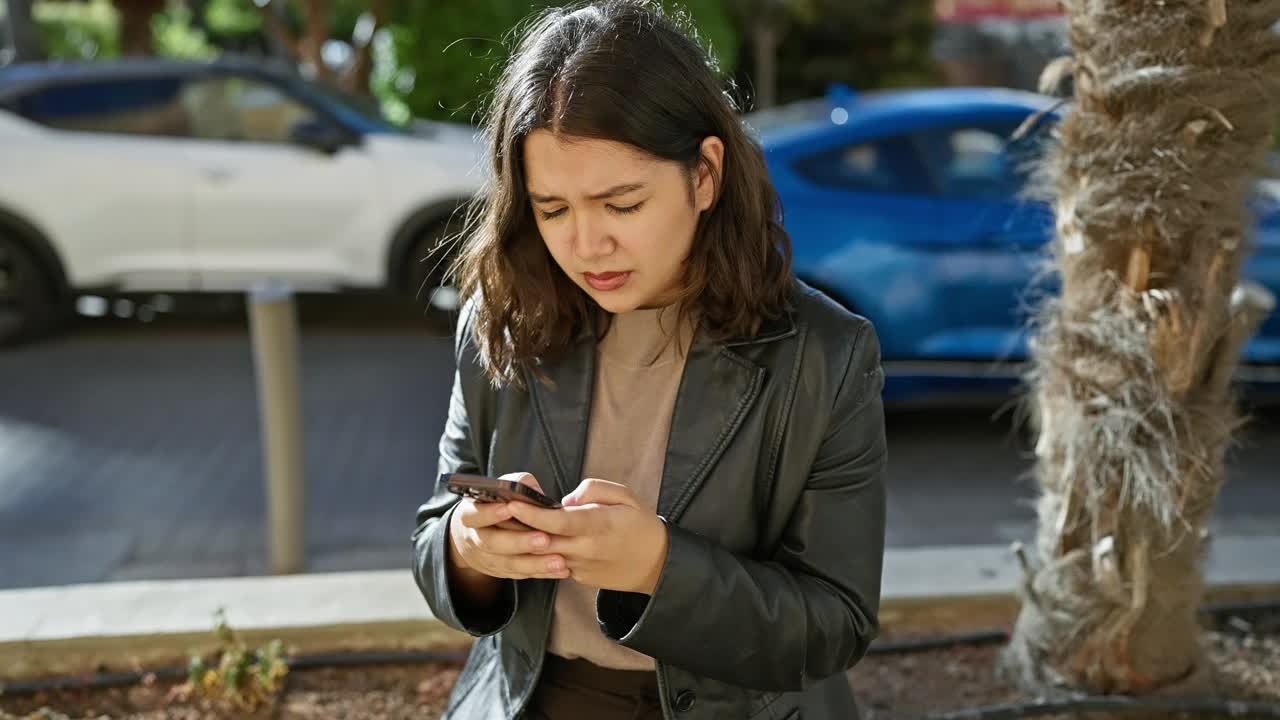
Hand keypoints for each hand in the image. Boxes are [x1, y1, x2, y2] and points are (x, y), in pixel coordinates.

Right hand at [448, 473, 570, 580]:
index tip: (510, 508)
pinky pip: (522, 574)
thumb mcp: (498, 491)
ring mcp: (487, 559)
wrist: (476, 535)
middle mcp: (475, 539)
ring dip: (536, 563)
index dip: (490, 513)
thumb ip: (516, 485)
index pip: (475, 515)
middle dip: (520, 541)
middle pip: (493, 543)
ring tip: (560, 561)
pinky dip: (542, 572)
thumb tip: (534, 490)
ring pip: (509, 564)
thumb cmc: (493, 505)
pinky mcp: (502, 572)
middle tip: (544, 539)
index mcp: (470, 515)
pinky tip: (562, 570)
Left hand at [508, 478, 668, 593]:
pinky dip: (540, 553)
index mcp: (600, 525)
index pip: (559, 522)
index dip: (534, 514)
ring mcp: (581, 567)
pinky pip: (554, 563)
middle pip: (544, 540)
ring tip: (505, 525)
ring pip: (545, 555)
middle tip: (497, 512)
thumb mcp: (626, 497)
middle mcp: (587, 549)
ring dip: (524, 543)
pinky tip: (528, 541)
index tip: (513, 502)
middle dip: (519, 527)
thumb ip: (594, 490)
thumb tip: (565, 500)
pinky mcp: (579, 578)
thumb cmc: (641, 525)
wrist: (657, 565)